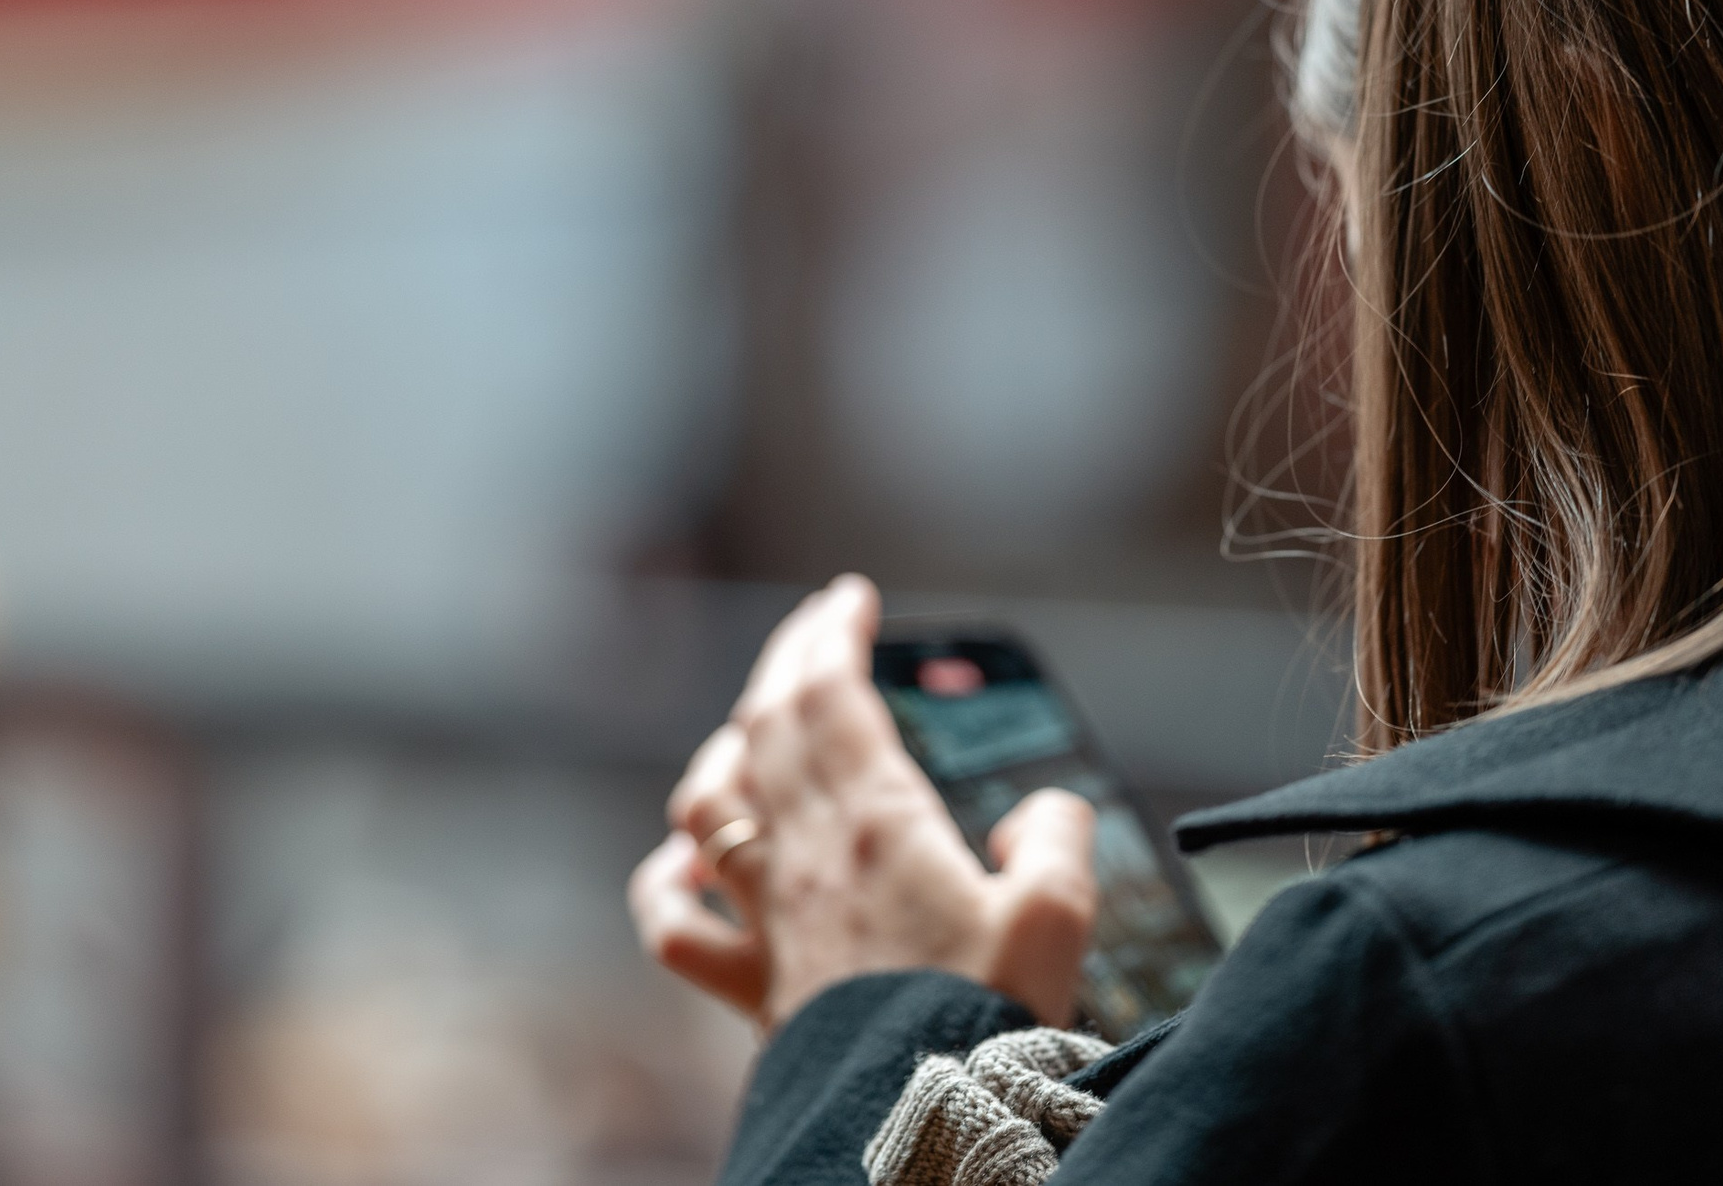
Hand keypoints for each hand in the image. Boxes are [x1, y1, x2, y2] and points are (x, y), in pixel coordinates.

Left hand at [627, 575, 1099, 1031]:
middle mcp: (806, 858)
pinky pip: (674, 924)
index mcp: (877, 823)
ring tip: (748, 732)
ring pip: (708, 805)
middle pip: (766, 727)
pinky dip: (663, 883)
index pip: (830, 694)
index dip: (832, 632)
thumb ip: (1052, 833)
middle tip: (815, 629)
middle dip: (786, 662)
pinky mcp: (753, 987)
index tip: (849, 596)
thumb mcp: (1059, 912)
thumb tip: (1031, 812)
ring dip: (723, 752)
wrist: (917, 1127)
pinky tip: (677, 867)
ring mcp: (767, 920)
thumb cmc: (987, 1022)